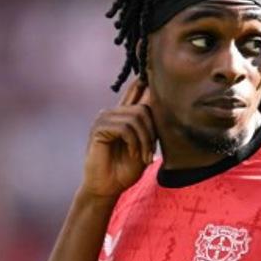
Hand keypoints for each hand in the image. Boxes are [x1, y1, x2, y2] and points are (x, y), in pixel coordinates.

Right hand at [81, 78, 157, 199]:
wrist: (108, 187)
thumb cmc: (126, 169)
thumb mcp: (145, 145)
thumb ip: (150, 126)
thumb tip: (161, 100)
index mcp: (124, 114)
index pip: (136, 89)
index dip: (146, 80)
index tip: (154, 72)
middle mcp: (113, 112)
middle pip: (143, 107)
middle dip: (152, 131)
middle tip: (150, 153)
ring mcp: (104, 119)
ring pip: (136, 117)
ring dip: (145, 140)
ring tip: (142, 156)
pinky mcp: (99, 128)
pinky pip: (125, 127)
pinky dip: (134, 142)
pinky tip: (132, 153)